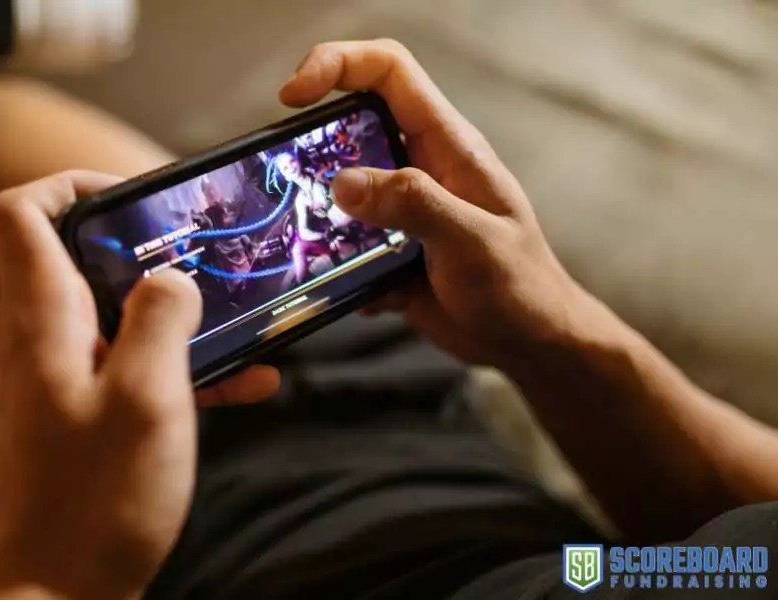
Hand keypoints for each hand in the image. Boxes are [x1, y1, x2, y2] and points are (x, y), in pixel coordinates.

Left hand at [0, 171, 278, 599]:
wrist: (57, 592)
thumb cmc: (97, 499)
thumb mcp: (146, 397)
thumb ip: (161, 319)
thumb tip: (172, 277)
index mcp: (45, 317)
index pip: (23, 209)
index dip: (75, 184)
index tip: (139, 200)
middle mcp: (46, 337)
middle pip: (82, 254)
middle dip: (149, 246)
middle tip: (209, 254)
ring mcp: (66, 376)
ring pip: (121, 312)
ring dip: (180, 310)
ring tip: (245, 316)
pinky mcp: (87, 413)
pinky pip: (136, 366)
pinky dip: (185, 365)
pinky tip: (253, 383)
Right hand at [280, 40, 596, 367]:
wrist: (528, 343)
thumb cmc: (519, 287)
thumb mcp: (472, 242)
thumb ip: (414, 204)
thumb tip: (343, 183)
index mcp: (446, 145)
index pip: (388, 71)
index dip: (337, 64)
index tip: (293, 95)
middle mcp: (419, 166)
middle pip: (352, 124)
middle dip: (312, 145)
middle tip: (285, 177)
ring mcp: (400, 208)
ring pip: (339, 188)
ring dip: (316, 213)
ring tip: (307, 244)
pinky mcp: (387, 249)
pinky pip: (344, 241)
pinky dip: (333, 262)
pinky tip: (349, 291)